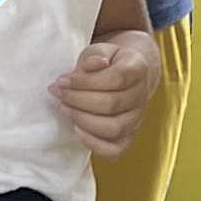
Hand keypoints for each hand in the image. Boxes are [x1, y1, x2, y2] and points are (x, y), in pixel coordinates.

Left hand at [51, 30, 160, 157]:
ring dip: (83, 120)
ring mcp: (137, 118)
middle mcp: (142, 95)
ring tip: (64, 109)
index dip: (86, 81)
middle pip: (113, 104)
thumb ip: (95, 55)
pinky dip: (94, 144)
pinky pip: (116, 149)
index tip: (63, 80)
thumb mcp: (101, 50)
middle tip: (57, 93)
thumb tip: (96, 64)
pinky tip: (76, 130)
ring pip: (114, 127)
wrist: (125, 74)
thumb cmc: (107, 61)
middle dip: (78, 99)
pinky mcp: (128, 135)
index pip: (116, 78)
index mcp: (138, 69)